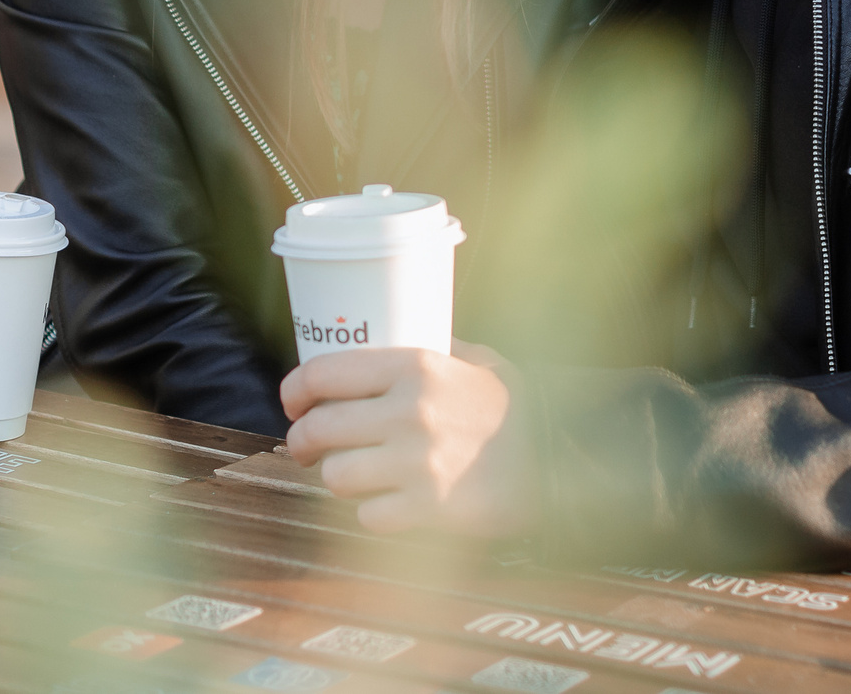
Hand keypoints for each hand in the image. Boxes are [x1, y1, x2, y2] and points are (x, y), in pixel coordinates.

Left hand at [280, 342, 536, 537]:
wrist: (558, 465)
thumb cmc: (513, 411)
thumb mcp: (481, 361)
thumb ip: (436, 348)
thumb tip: (392, 332)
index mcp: (416, 366)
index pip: (325, 372)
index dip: (295, 389)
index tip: (292, 402)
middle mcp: (410, 411)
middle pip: (318, 428)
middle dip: (302, 440)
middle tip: (307, 446)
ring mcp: (416, 462)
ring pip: (336, 476)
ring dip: (339, 478)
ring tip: (355, 474)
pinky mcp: (427, 508)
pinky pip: (368, 516)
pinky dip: (373, 514)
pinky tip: (390, 503)